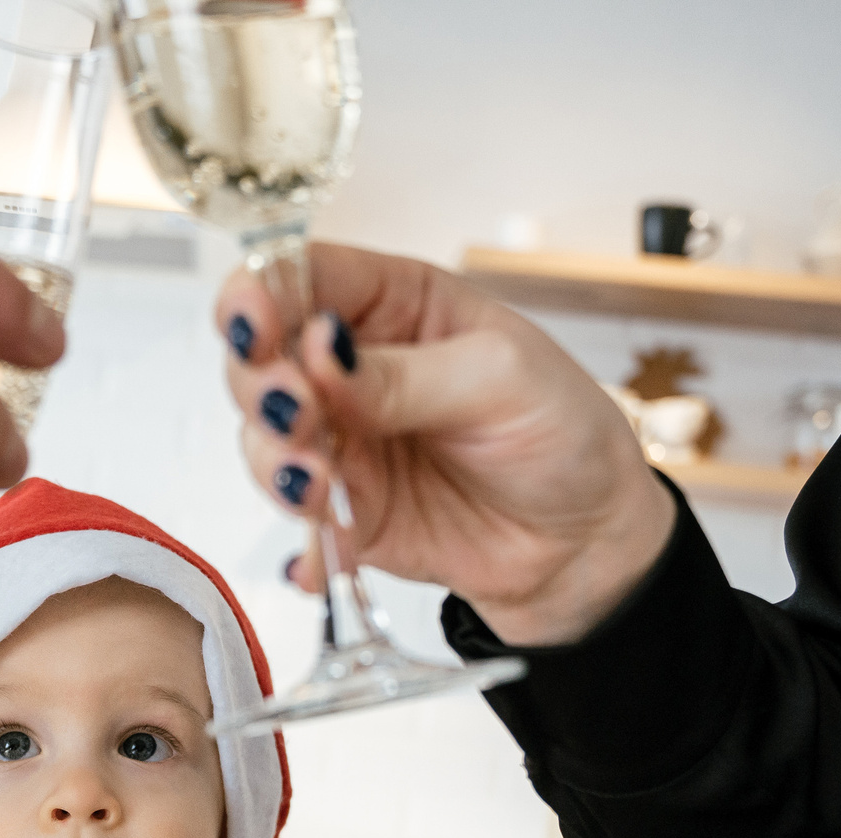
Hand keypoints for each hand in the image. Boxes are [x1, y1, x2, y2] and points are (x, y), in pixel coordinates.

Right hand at [218, 243, 676, 647]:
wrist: (587, 542)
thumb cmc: (562, 434)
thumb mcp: (500, 378)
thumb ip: (403, 374)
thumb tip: (319, 353)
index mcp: (394, 305)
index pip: (301, 276)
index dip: (261, 295)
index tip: (253, 328)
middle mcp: (353, 368)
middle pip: (259, 358)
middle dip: (262, 387)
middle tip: (296, 414)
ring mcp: (345, 441)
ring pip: (263, 440)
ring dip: (276, 462)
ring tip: (316, 488)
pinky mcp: (346, 512)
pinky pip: (297, 522)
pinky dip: (301, 540)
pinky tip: (319, 558)